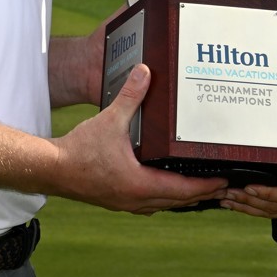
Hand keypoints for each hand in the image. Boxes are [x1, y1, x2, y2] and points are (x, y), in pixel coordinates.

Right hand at [50, 64, 226, 214]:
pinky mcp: (117, 201)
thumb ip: (130, 96)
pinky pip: (150, 202)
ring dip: (184, 197)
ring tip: (202, 186)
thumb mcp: (110, 120)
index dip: (207, 185)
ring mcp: (126, 203)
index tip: (225, 180)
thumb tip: (145, 72)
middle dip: (202, 193)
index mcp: (139, 184)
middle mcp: (136, 200)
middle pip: (179, 201)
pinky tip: (166, 186)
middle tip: (223, 184)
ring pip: (165, 204)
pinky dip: (165, 196)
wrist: (50, 170)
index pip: (184, 190)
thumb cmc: (79, 150)